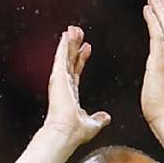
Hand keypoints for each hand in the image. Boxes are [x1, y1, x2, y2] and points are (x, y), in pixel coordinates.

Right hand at [44, 26, 109, 143]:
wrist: (66, 133)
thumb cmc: (75, 132)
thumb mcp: (92, 124)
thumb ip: (98, 119)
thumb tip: (105, 117)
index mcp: (71, 94)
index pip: (77, 72)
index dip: (82, 59)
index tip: (87, 48)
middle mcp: (64, 86)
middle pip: (70, 61)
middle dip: (74, 46)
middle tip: (78, 33)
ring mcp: (60, 81)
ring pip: (65, 56)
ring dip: (68, 42)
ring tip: (73, 29)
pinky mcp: (58, 77)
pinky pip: (61, 58)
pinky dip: (63, 46)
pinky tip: (66, 35)